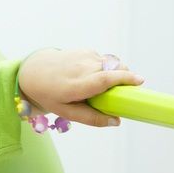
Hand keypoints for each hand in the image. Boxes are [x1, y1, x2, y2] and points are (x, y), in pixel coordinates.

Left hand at [17, 49, 143, 126]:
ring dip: (116, 74)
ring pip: (112, 64)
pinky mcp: (86, 50)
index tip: (140, 81)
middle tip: (126, 92)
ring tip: (105, 86)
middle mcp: (82, 67)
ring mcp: (85, 56)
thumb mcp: (67, 112)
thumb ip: (91, 118)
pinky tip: (94, 76)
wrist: (33, 71)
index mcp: (77, 85)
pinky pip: (104, 60)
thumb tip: (116, 121)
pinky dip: (106, 68)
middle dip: (126, 78)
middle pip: (115, 69)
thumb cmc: (51, 95)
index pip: (105, 79)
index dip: (124, 78)